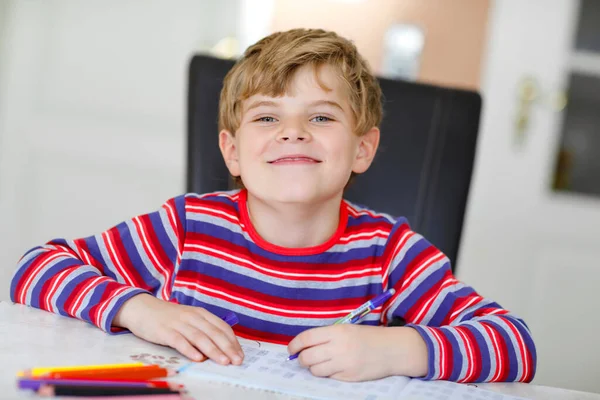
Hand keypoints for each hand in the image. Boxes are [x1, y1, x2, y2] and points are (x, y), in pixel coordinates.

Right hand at [113, 294, 243, 364]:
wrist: (142, 308)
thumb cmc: (169, 317)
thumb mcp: (189, 319)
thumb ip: (203, 329)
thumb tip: (220, 347)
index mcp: (201, 313)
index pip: (222, 327)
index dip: (232, 341)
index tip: (240, 354)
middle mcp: (192, 316)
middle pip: (213, 332)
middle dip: (227, 347)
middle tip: (237, 360)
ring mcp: (178, 323)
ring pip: (199, 337)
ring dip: (213, 350)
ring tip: (223, 361)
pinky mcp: (165, 331)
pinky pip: (179, 341)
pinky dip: (190, 350)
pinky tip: (198, 358)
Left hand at [287, 325, 427, 381]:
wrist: (392, 349)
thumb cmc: (368, 337)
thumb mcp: (347, 329)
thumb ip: (327, 336)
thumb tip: (304, 346)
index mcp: (337, 331)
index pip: (306, 338)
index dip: (294, 345)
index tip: (291, 349)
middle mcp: (338, 347)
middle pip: (307, 357)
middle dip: (301, 359)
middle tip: (303, 358)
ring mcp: (344, 364)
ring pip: (315, 370)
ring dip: (313, 368)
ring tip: (319, 364)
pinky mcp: (349, 377)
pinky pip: (329, 377)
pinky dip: (327, 374)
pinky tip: (333, 368)